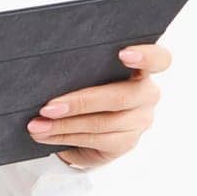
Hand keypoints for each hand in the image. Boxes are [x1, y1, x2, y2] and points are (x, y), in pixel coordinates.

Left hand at [26, 43, 170, 169]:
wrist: (85, 123)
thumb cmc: (85, 85)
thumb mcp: (86, 72)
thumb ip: (82, 65)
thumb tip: (45, 65)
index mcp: (141, 69)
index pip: (159, 59)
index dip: (146, 56)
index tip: (123, 53)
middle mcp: (147, 94)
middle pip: (121, 98)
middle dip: (80, 102)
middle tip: (48, 107)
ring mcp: (140, 120)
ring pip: (102, 123)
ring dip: (64, 124)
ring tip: (37, 124)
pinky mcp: (127, 142)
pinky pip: (95, 140)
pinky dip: (64, 136)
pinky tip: (45, 134)